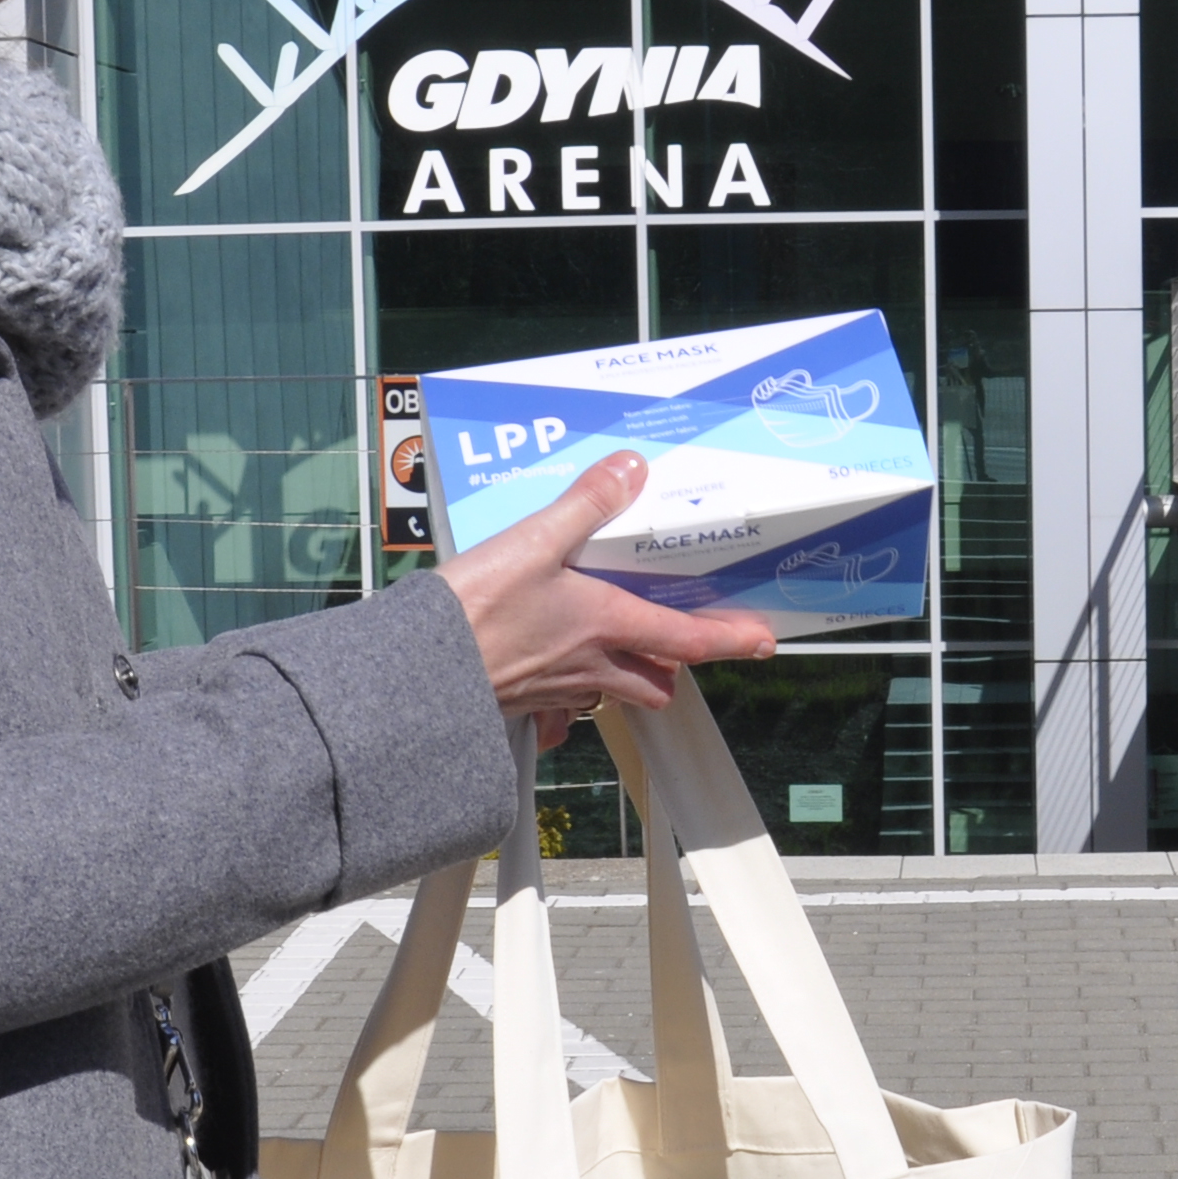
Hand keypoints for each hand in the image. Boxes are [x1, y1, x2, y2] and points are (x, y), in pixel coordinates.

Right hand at [435, 451, 774, 746]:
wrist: (414, 675)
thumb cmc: (473, 613)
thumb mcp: (532, 542)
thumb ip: (585, 503)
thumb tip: (631, 469)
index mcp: (606, 624)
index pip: (688, 640)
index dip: (730, 639)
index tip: (763, 641)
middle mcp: (591, 665)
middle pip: (656, 682)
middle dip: (673, 666)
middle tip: (679, 642)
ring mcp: (557, 691)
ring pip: (613, 693)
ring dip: (628, 677)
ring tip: (621, 647)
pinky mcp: (522, 703)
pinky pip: (562, 709)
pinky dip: (569, 695)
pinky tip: (553, 673)